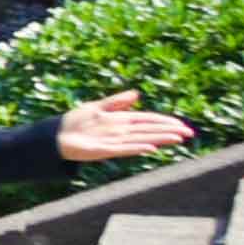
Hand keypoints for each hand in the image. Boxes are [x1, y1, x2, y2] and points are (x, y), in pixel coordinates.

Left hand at [57, 88, 195, 163]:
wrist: (54, 136)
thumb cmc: (76, 122)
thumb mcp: (97, 107)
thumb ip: (117, 102)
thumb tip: (137, 94)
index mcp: (121, 120)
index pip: (148, 120)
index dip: (165, 122)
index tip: (182, 125)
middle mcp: (120, 132)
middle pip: (149, 130)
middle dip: (169, 131)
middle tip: (188, 134)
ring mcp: (113, 141)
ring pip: (141, 139)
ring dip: (159, 139)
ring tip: (177, 139)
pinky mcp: (102, 150)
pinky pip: (123, 149)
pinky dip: (136, 147)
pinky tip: (150, 147)